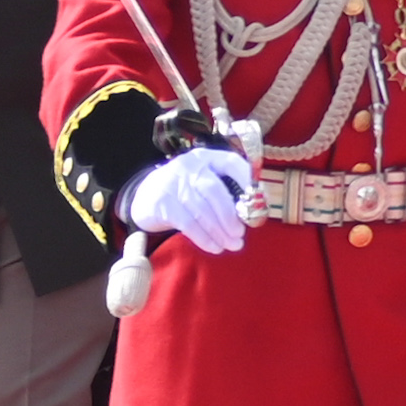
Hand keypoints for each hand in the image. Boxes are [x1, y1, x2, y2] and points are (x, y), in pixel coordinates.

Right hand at [124, 148, 255, 256]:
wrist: (145, 197)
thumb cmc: (186, 192)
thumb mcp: (204, 182)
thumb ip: (226, 192)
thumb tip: (253, 214)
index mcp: (206, 158)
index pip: (230, 162)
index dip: (247, 180)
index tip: (259, 200)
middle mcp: (189, 166)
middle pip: (214, 191)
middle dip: (231, 215)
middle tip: (240, 234)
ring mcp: (172, 184)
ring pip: (202, 210)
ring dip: (220, 231)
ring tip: (232, 245)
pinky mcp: (162, 204)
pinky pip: (188, 224)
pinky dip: (204, 238)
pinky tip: (215, 247)